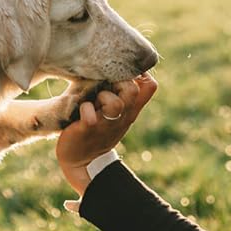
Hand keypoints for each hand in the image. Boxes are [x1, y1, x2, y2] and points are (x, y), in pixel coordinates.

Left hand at [56, 73, 157, 194]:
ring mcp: (106, 124)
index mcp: (129, 109)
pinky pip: (90, 117)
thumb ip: (119, 93)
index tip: (123, 74)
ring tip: (93, 101)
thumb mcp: (113, 111)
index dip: (139, 73)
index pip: (149, 85)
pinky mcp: (88, 130)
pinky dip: (85, 110)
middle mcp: (121, 116)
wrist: (82, 161)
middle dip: (118, 82)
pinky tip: (81, 111)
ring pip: (115, 104)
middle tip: (105, 86)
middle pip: (132, 90)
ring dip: (102, 96)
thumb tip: (120, 69)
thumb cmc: (95, 129)